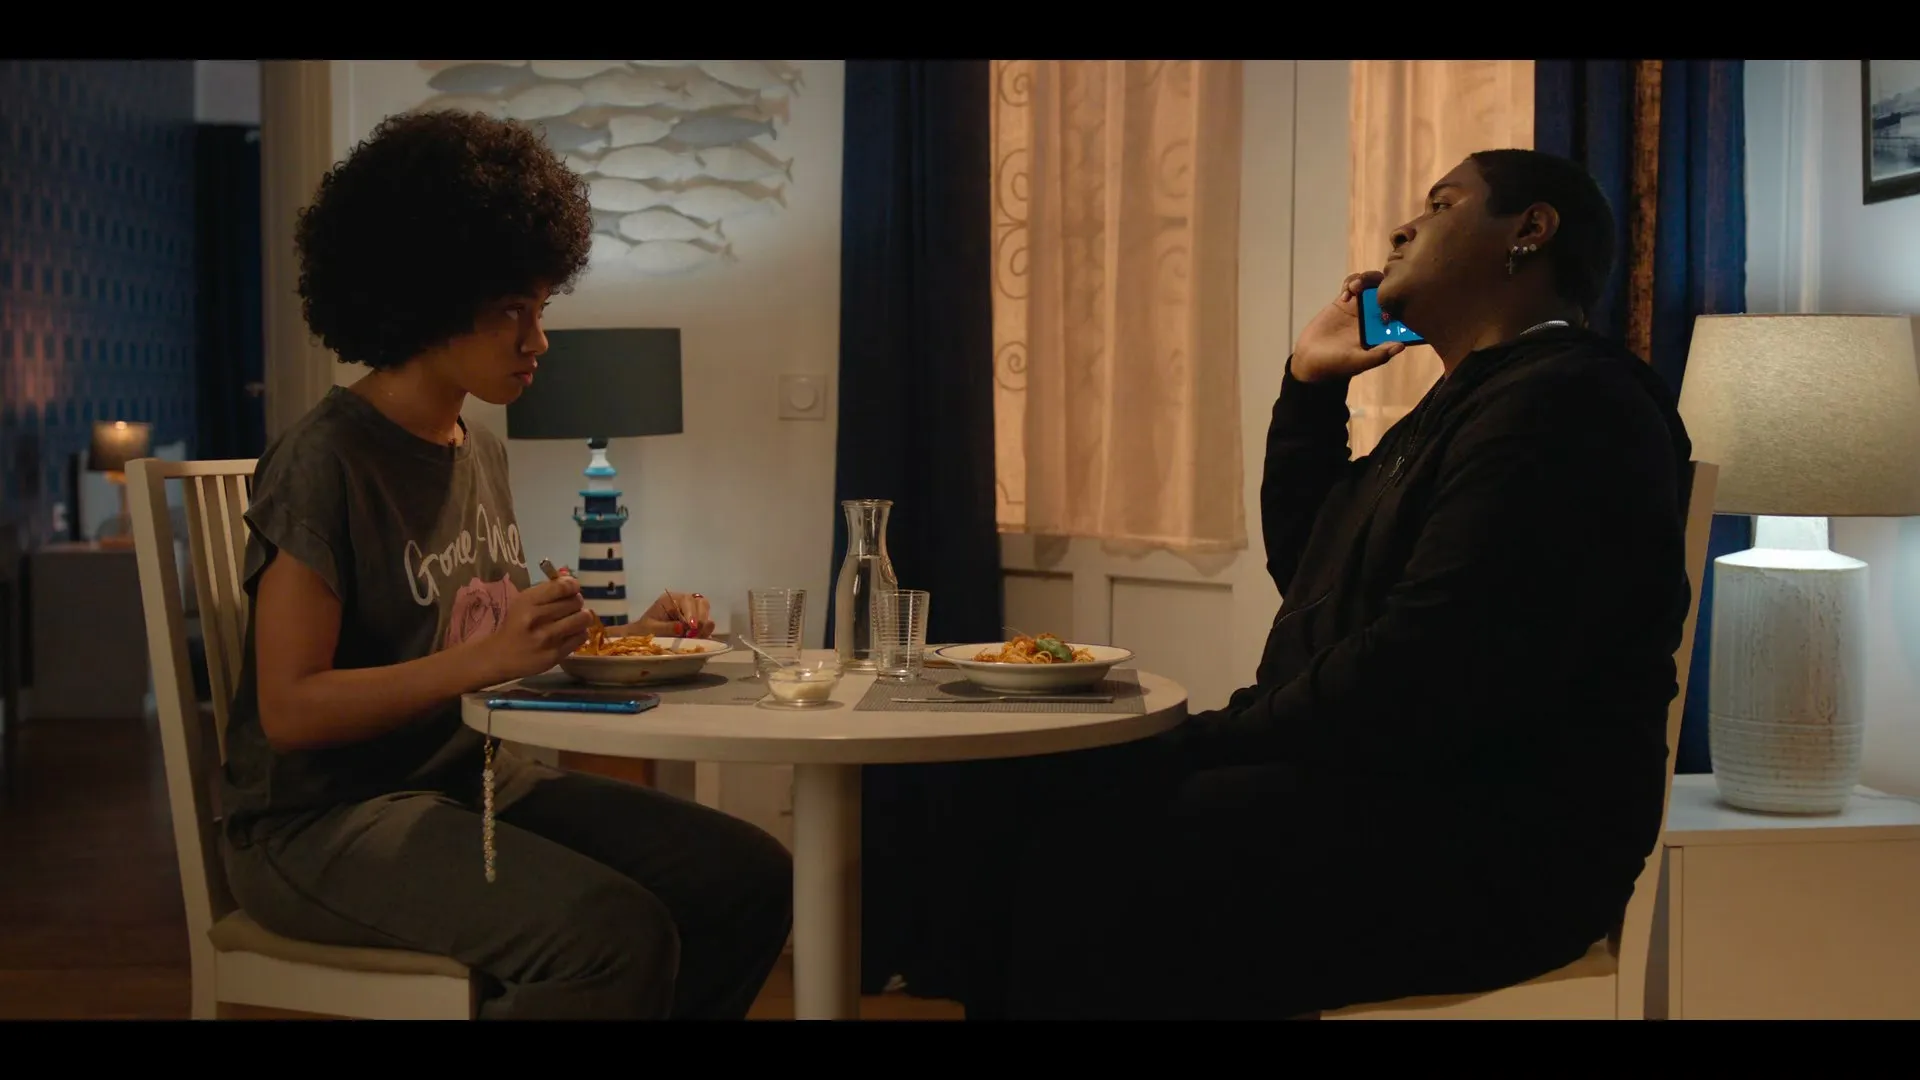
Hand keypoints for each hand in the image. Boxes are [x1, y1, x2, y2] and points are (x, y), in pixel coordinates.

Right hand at [477, 576, 592, 681]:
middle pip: (575, 602)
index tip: (573, 589)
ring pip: (583, 619)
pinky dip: (580, 632)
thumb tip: (573, 582)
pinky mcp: (555, 655)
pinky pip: (582, 637)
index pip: (562, 587)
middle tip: (570, 607)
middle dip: (576, 602)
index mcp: (527, 602)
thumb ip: (547, 591)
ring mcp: (547, 638)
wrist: (500, 657)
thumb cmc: (515, 625)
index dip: (573, 585)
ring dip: (582, 617)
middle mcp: (537, 618)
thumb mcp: (523, 602)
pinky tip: (571, 633)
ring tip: (574, 620)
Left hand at [632, 589, 714, 638]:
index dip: (692, 613)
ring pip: (705, 612)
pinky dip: (705, 631)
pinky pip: (706, 623)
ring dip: (704, 625)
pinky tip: (700, 638)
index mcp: (670, 600)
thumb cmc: (644, 631)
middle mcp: (682, 602)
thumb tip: (683, 627)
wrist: (640, 638)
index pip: (687, 600)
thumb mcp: (652, 629)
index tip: (692, 627)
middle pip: (701, 603)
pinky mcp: (695, 622)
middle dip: (701, 618)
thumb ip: (667, 628)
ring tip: (698, 637)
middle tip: (696, 633)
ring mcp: (690, 611)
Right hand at [1289, 270, 1405, 383]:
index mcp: (1381, 331)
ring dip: (1366, 280)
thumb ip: (1378, 355)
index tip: (1386, 307)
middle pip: (1386, 292)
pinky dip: (1351, 282)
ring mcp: (1358, 308)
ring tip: (1354, 288)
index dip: (1397, 303)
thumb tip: (1401, 345)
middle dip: (1382, 284)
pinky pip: (1352, 284)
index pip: (1398, 311)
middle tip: (1370, 290)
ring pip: (1370, 285)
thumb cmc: (1335, 365)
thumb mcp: (1358, 362)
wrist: (1309, 360)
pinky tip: (1344, 295)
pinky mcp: (1343, 302)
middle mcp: (1373, 318)